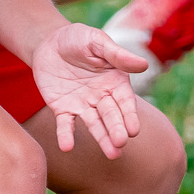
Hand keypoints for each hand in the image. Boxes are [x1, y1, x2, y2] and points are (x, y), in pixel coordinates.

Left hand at [32, 23, 147, 159]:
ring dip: (101, 139)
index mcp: (115, 81)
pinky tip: (67, 146)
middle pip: (111, 116)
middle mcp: (101, 97)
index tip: (134, 130)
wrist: (49, 42)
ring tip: (111, 154)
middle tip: (120, 144)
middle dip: (116, 130)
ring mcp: (82, 105)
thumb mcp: (96, 41)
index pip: (124, 101)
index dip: (129, 115)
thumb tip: (144, 64)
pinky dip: (66, 135)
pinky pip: (65, 124)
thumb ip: (117, 54)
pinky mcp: (62, 109)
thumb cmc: (79, 39)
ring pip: (94, 124)